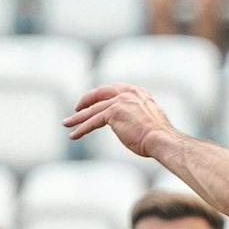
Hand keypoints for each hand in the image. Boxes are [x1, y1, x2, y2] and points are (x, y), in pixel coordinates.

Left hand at [64, 83, 178, 156]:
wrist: (162, 139)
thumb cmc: (159, 135)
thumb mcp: (150, 118)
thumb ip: (139, 114)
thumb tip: (134, 122)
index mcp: (138, 92)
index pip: (113, 89)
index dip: (100, 95)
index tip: (92, 101)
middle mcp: (128, 93)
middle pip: (99, 95)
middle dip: (85, 102)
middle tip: (75, 109)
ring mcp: (120, 101)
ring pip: (93, 110)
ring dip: (77, 118)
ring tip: (66, 124)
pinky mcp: (113, 113)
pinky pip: (92, 121)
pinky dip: (82, 129)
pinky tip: (74, 135)